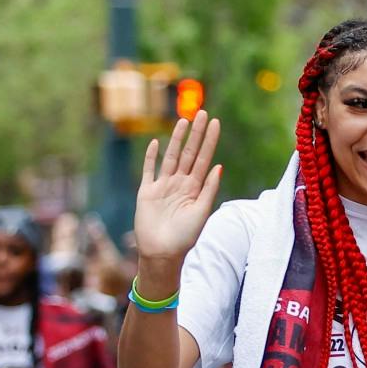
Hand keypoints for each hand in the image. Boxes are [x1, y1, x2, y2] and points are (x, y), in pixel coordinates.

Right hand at [133, 113, 222, 261]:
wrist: (161, 254)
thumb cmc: (184, 238)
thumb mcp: (201, 212)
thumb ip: (209, 190)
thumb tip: (220, 166)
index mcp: (195, 188)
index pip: (204, 159)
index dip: (209, 141)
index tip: (215, 123)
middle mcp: (180, 184)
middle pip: (189, 153)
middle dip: (196, 134)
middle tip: (202, 113)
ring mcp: (163, 186)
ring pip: (171, 157)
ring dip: (177, 139)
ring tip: (184, 121)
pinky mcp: (146, 192)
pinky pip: (149, 171)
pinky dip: (151, 157)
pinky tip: (154, 143)